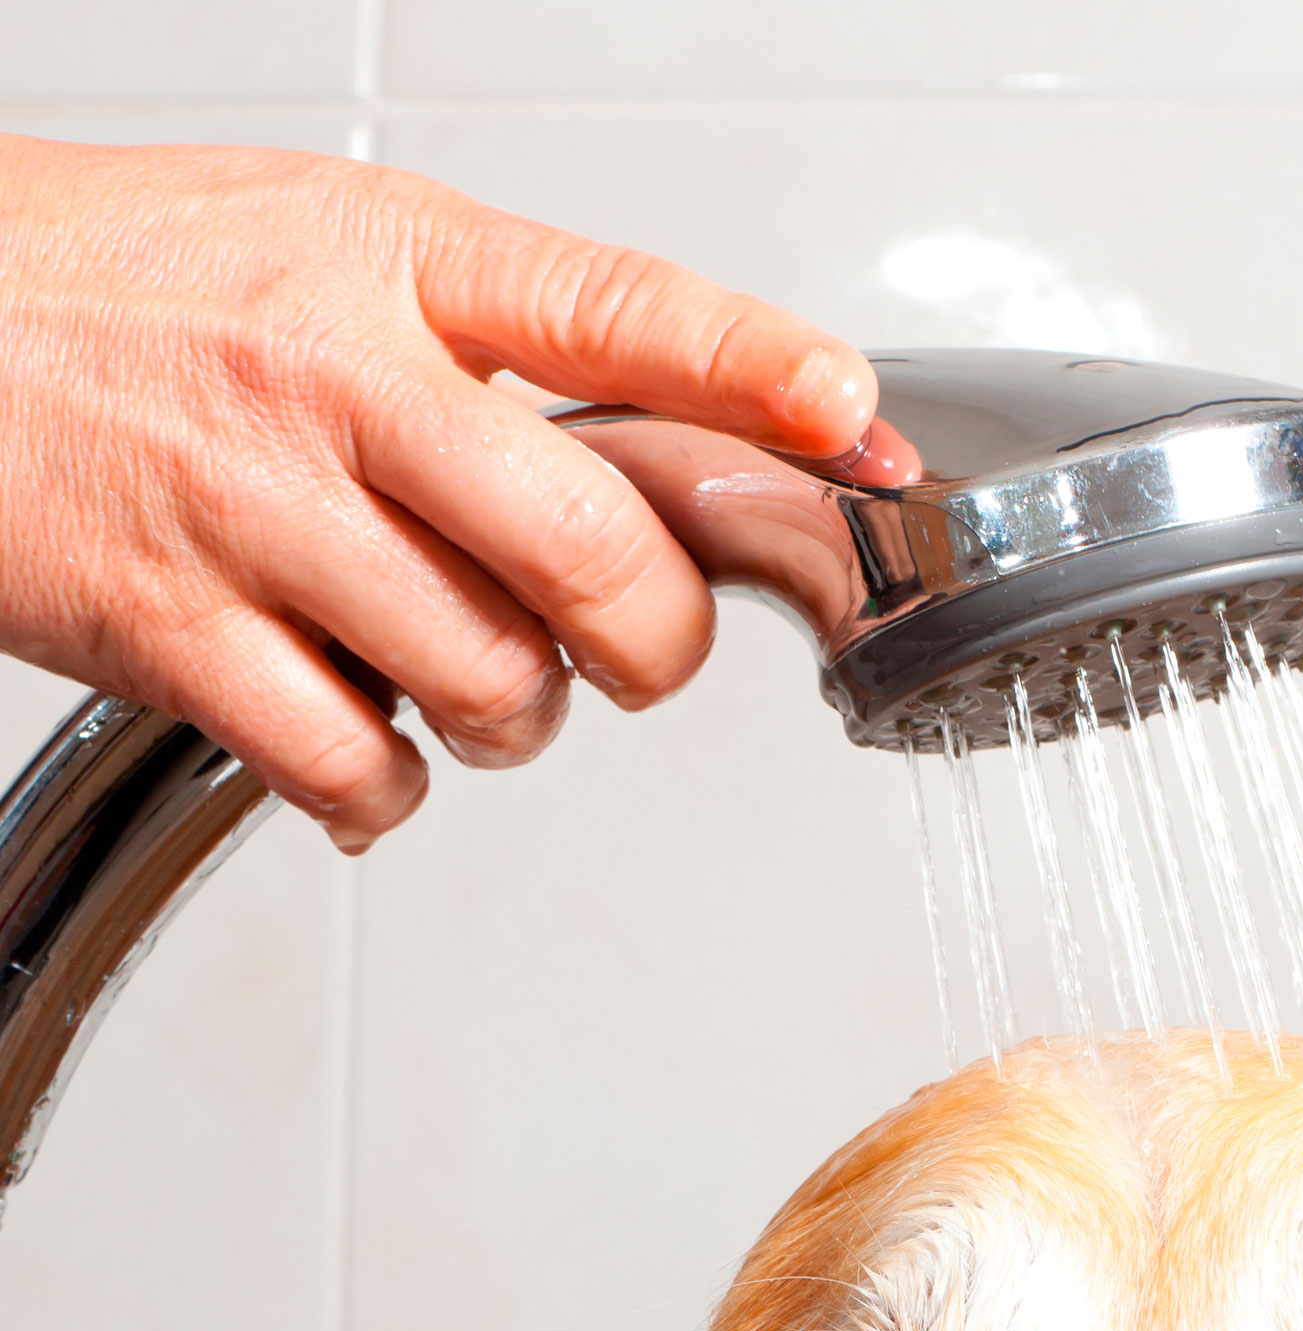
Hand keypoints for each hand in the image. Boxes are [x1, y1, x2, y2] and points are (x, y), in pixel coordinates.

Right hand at [0, 132, 913, 852]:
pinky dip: (382, 787)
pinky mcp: (176, 635)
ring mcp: (257, 514)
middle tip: (619, 641)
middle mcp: (338, 382)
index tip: (852, 428)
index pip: (615, 311)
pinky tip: (350, 728)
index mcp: (392, 265)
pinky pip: (358, 772)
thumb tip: (673, 461)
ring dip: (506, 720)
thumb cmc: (127, 291)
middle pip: (595, 556)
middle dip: (646, 639)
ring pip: (496, 687)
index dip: (755, 375)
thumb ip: (490, 346)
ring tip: (446, 666)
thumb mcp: (323, 248)